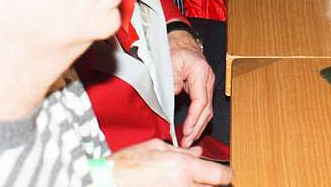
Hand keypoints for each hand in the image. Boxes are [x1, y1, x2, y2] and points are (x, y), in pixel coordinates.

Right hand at [109, 139, 232, 185]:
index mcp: (184, 167)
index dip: (226, 174)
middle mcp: (183, 186)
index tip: (224, 173)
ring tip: (184, 179)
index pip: (221, 177)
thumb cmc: (125, 165)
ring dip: (196, 186)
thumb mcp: (157, 148)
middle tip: (201, 175)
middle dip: (210, 181)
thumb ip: (181, 151)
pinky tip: (173, 184)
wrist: (104, 182)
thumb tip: (197, 152)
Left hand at [168, 29, 214, 146]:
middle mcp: (208, 81)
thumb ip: (173, 81)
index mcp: (202, 74)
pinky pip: (203, 108)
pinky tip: (192, 130)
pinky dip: (199, 120)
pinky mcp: (203, 89)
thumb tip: (176, 95)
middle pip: (207, 110)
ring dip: (199, 127)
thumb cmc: (175, 51)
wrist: (181, 43)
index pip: (201, 101)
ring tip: (189, 140)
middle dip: (198, 128)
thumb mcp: (170, 63)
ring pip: (207, 111)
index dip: (195, 118)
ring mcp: (207, 85)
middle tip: (187, 142)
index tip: (187, 130)